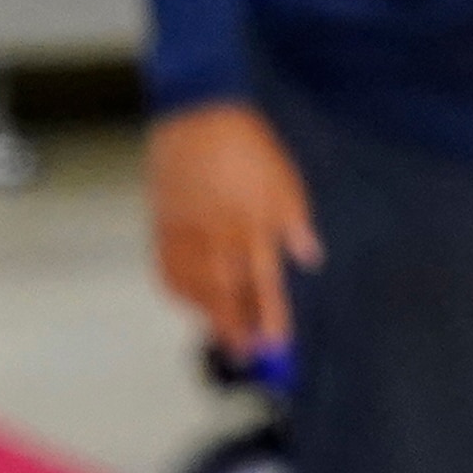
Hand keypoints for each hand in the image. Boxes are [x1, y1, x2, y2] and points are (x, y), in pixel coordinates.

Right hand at [147, 100, 318, 356]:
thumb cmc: (247, 146)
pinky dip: (178, 291)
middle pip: (227, 296)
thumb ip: (295, 222)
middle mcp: (219, 237)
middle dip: (237, 329)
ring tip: (221, 336)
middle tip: (247, 356)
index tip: (277, 346)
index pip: (265, 284)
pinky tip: (188, 301)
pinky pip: (168, 270)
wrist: (196, 116)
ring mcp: (186, 234)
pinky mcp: (163, 226)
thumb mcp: (284, 180)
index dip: (271, 318)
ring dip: (208, 316)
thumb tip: (310, 257)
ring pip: (195, 288)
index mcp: (253, 225)